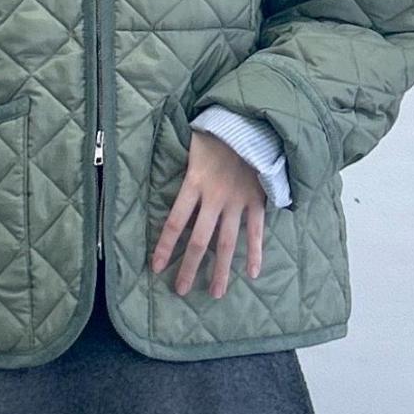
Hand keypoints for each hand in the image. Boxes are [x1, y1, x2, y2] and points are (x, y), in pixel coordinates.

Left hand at [149, 128, 265, 298]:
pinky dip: (256, 252)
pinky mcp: (257, 200)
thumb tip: (158, 162)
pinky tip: (252, 274)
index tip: (156, 268)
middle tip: (181, 291)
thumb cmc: (216, 131)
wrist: (252, 120)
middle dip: (190, 268)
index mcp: (194, 184)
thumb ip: (181, 164)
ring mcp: (237, 201)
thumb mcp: (190, 144)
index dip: (164, 247)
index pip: (173, 223)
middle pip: (199, 241)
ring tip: (215, 293)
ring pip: (227, 243)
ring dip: (221, 270)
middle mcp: (214, 198)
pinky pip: (256, 231)